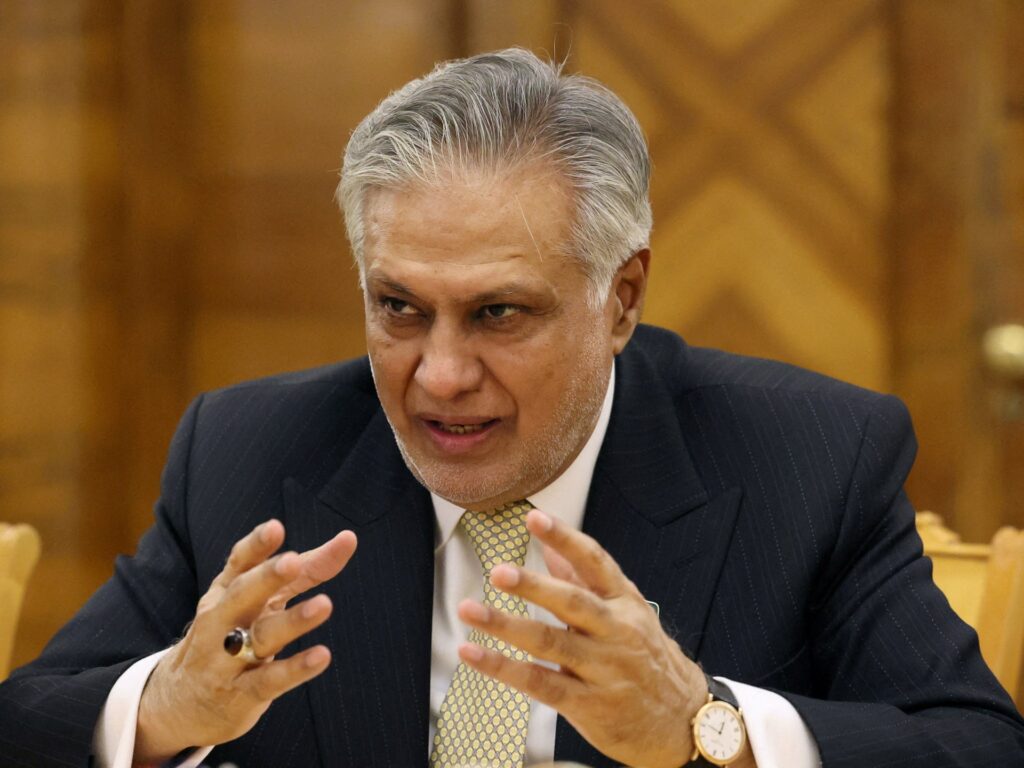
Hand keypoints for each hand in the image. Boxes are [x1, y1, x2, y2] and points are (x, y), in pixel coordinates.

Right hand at [135, 519, 356, 761]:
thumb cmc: (232, 635)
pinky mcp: (241, 694)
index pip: (239, 563)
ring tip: (325, 605)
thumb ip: (303, 572)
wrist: (182, 703)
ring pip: (261, 636)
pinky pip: (270, 680)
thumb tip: (347, 540)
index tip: (275, 527)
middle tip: (293, 560)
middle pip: (244, 594)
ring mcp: (228, 658)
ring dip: (292, 621)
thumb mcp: (259, 601)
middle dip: (267, 577)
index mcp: (226, 591)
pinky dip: (296, 669)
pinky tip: (322, 656)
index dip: (256, 545)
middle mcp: (222, 620)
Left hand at [455, 509, 707, 767]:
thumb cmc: (645, 658)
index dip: (565, 539)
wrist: (681, 721)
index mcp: (625, 603)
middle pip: (573, 603)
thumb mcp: (626, 612)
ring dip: (506, 626)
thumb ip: (584, 580)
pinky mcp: (588, 704)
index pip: (595, 563)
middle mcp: (616, 632)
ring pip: (550, 643)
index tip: (535, 518)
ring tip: (470, 610)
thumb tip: (549, 546)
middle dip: (534, 586)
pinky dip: (504, 669)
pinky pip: (541, 683)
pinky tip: (474, 655)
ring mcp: (603, 669)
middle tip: (499, 572)